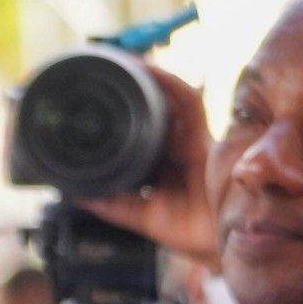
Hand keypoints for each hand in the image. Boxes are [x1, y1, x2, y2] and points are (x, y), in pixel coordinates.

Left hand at [84, 66, 219, 262]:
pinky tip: (151, 70)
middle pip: (157, 109)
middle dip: (137, 89)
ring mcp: (191, 139)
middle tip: (110, 73)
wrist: (222, 241)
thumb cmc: (193, 231)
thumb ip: (114, 205)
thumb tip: (81, 195)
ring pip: (171, 99)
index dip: (126, 114)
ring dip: (150, 79)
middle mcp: (178, 147)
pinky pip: (189, 102)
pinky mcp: (203, 136)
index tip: (101, 102)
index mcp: (165, 164)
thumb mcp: (143, 215)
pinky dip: (170, 84)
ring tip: (127, 62)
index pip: (144, 131)